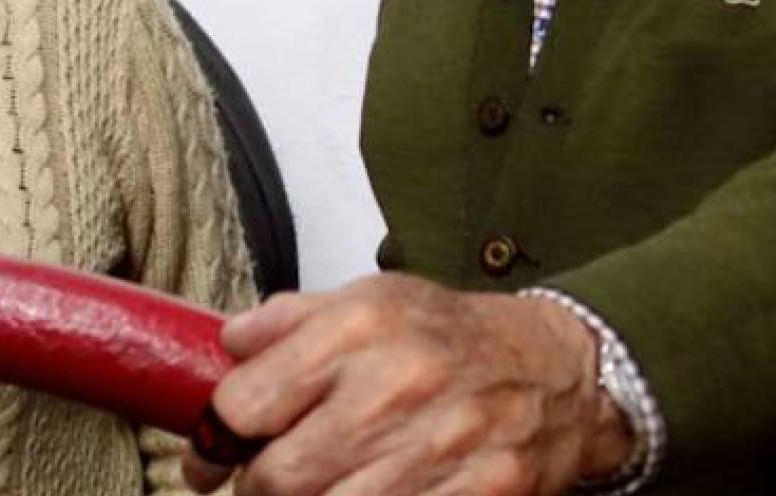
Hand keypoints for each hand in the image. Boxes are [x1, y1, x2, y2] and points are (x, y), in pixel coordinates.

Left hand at [181, 274, 634, 495]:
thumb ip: (289, 321)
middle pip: (277, 477)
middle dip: (261, 485)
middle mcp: (396, 384)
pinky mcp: (476, 495)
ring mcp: (439, 447)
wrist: (555, 371)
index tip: (222, 444)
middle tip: (271, 477)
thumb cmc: (451, 337)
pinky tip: (373, 491)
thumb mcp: (370, 299)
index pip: (244, 404)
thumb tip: (228, 346)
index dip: (221, 433)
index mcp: (360, 326)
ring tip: (323, 484)